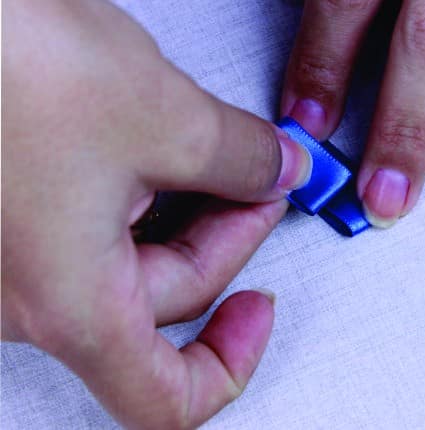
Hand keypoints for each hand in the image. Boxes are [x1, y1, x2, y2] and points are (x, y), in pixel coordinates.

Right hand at [1, 1, 310, 427]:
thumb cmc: (5, 59)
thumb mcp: (166, 118)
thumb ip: (242, 159)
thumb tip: (278, 171)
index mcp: (68, 302)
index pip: (165, 398)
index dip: (230, 365)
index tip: (261, 309)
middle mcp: (25, 293)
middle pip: (165, 298)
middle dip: (228, 235)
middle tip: (260, 179)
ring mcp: (11, 253)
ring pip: (131, 255)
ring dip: (189, 207)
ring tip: (209, 148)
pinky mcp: (9, 208)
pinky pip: (94, 221)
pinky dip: (144, 188)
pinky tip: (161, 143)